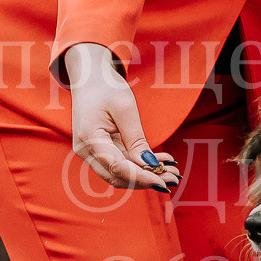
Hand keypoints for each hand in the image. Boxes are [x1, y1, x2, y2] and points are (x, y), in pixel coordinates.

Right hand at [61, 43, 177, 191]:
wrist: (89, 78)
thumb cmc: (106, 87)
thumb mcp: (125, 108)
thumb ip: (136, 139)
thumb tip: (150, 165)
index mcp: (89, 137)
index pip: (117, 167)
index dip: (142, 177)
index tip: (164, 181)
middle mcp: (86, 150)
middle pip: (117, 176)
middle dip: (146, 180)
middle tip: (173, 177)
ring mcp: (90, 152)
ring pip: (119, 174)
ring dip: (145, 175)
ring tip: (171, 172)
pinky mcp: (99, 150)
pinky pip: (120, 164)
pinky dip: (139, 166)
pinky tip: (160, 162)